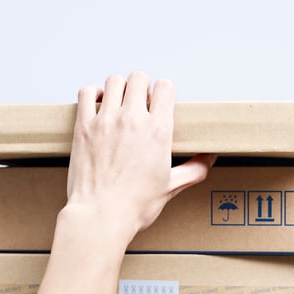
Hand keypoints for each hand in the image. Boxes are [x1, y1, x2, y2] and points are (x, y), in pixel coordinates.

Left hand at [65, 72, 214, 244]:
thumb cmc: (134, 205)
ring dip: (120, 88)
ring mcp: (106, 121)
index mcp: (158, 131)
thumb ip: (195, 169)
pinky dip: (94, 93)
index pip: (165, 87)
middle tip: (141, 103)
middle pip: (139, 78)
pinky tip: (100, 104)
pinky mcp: (84, 126)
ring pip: (114, 81)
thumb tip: (209, 159)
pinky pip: (87, 93)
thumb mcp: (171, 187)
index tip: (162, 103)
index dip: (165, 92)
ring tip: (121, 103)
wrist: (101, 215)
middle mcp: (132, 120)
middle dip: (143, 87)